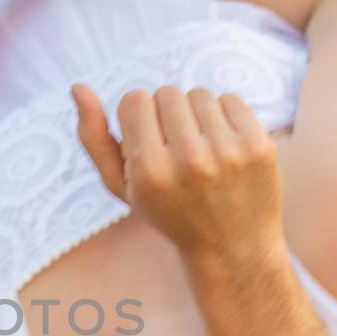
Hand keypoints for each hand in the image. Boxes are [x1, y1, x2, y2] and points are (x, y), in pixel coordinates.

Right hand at [73, 83, 284, 263]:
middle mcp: (189, 161)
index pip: (134, 100)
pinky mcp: (259, 146)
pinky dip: (223, 116)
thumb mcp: (122, 187)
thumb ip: (94, 139)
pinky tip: (223, 145)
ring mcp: (228, 153)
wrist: (233, 248)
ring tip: (200, 147)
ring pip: (199, 93)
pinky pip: (230, 99)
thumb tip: (77, 87)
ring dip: (195, 114)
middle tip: (175, 148)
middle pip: (167, 93)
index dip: (138, 118)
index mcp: (149, 173)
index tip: (148, 142)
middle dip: (167, 115)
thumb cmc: (169, 213)